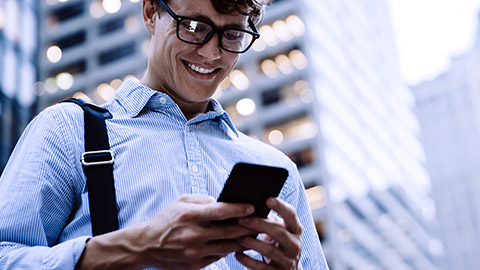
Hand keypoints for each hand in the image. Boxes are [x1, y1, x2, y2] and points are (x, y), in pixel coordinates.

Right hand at [77, 194, 255, 269]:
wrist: (146, 245)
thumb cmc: (166, 220)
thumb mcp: (181, 202)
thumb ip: (203, 201)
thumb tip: (225, 202)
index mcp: (190, 215)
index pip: (221, 211)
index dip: (239, 209)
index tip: (253, 206)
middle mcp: (193, 235)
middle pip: (229, 231)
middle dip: (248, 226)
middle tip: (261, 221)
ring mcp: (194, 252)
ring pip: (228, 247)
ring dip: (242, 240)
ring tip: (254, 233)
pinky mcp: (194, 265)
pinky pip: (218, 257)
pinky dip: (229, 250)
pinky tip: (237, 244)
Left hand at [234, 198, 301, 269]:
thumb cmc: (278, 242)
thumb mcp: (280, 230)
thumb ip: (270, 219)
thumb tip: (248, 204)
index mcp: (295, 229)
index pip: (291, 215)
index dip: (280, 206)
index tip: (267, 199)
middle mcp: (295, 245)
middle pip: (278, 232)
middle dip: (258, 224)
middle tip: (241, 219)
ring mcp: (287, 260)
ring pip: (268, 250)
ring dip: (250, 242)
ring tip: (236, 237)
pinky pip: (261, 267)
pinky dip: (247, 260)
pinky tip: (237, 254)